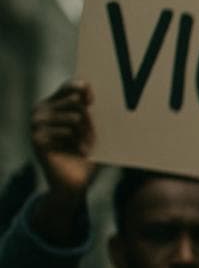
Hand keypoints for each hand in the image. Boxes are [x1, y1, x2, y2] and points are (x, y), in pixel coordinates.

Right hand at [30, 80, 95, 199]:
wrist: (75, 181)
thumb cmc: (85, 151)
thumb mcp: (90, 129)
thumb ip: (89, 110)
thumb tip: (89, 92)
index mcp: (54, 103)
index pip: (69, 86)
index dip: (83, 89)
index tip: (93, 101)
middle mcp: (41, 110)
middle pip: (75, 101)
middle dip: (89, 120)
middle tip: (89, 136)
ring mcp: (36, 123)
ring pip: (74, 117)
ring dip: (85, 134)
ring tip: (82, 145)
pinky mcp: (37, 138)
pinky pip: (67, 131)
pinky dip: (78, 143)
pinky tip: (77, 152)